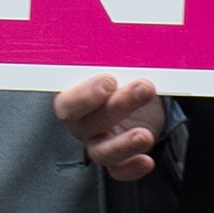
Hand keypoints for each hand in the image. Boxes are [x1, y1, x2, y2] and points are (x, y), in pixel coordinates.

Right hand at [49, 68, 166, 179]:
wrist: (140, 95)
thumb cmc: (123, 75)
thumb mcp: (119, 63)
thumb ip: (117, 58)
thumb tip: (125, 41)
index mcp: (74, 97)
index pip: (67, 102)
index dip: (85, 95)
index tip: (110, 81)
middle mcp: (80, 123)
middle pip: (90, 122)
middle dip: (119, 105)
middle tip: (144, 88)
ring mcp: (97, 143)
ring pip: (101, 152)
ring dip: (123, 143)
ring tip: (144, 135)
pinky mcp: (117, 159)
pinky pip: (118, 171)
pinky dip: (131, 168)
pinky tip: (146, 160)